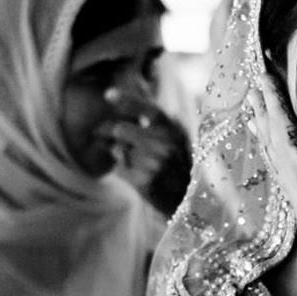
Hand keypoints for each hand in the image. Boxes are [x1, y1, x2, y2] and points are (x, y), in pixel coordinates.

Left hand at [100, 89, 191, 215]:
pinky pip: (119, 166)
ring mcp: (155, 162)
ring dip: (121, 153)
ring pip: (118, 148)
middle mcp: (166, 143)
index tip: (107, 94)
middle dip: (116, 133)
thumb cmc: (179, 168)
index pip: (148, 109)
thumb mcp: (176, 140)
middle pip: (122, 128)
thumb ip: (155, 124)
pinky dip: (122, 168)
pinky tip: (138, 174)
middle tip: (118, 138)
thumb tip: (126, 112)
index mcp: (174, 129)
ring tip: (138, 162)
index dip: (126, 100)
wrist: (189, 201)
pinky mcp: (145, 180)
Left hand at [251, 81, 296, 295]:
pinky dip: (290, 157)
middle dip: (263, 111)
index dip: (271, 96)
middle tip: (254, 89)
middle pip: (270, 138)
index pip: (277, 123)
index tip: (261, 71)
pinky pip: (295, 173)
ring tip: (263, 119)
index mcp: (294, 170)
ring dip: (271, 134)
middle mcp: (293, 182)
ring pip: (279, 157)